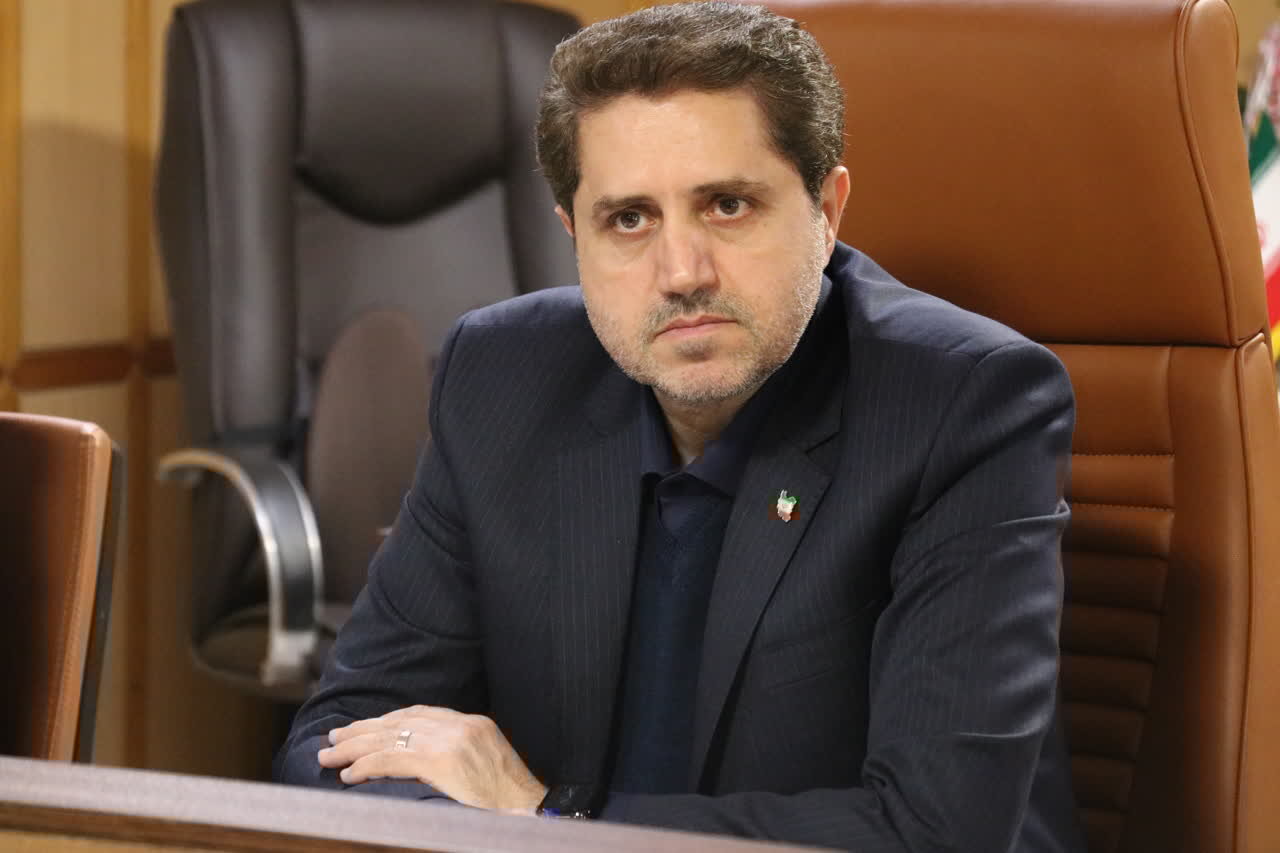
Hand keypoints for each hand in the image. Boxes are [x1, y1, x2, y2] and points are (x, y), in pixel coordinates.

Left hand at [318, 705, 547, 811]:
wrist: (532, 812)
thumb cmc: (509, 802)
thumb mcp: (486, 766)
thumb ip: (456, 756)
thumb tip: (419, 762)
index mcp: (474, 724)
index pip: (420, 714)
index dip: (386, 721)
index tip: (363, 728)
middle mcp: (462, 726)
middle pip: (400, 722)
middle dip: (363, 730)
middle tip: (335, 738)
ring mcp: (452, 741)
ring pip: (390, 738)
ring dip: (355, 747)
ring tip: (330, 755)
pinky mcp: (442, 761)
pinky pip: (393, 759)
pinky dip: (366, 766)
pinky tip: (350, 774)